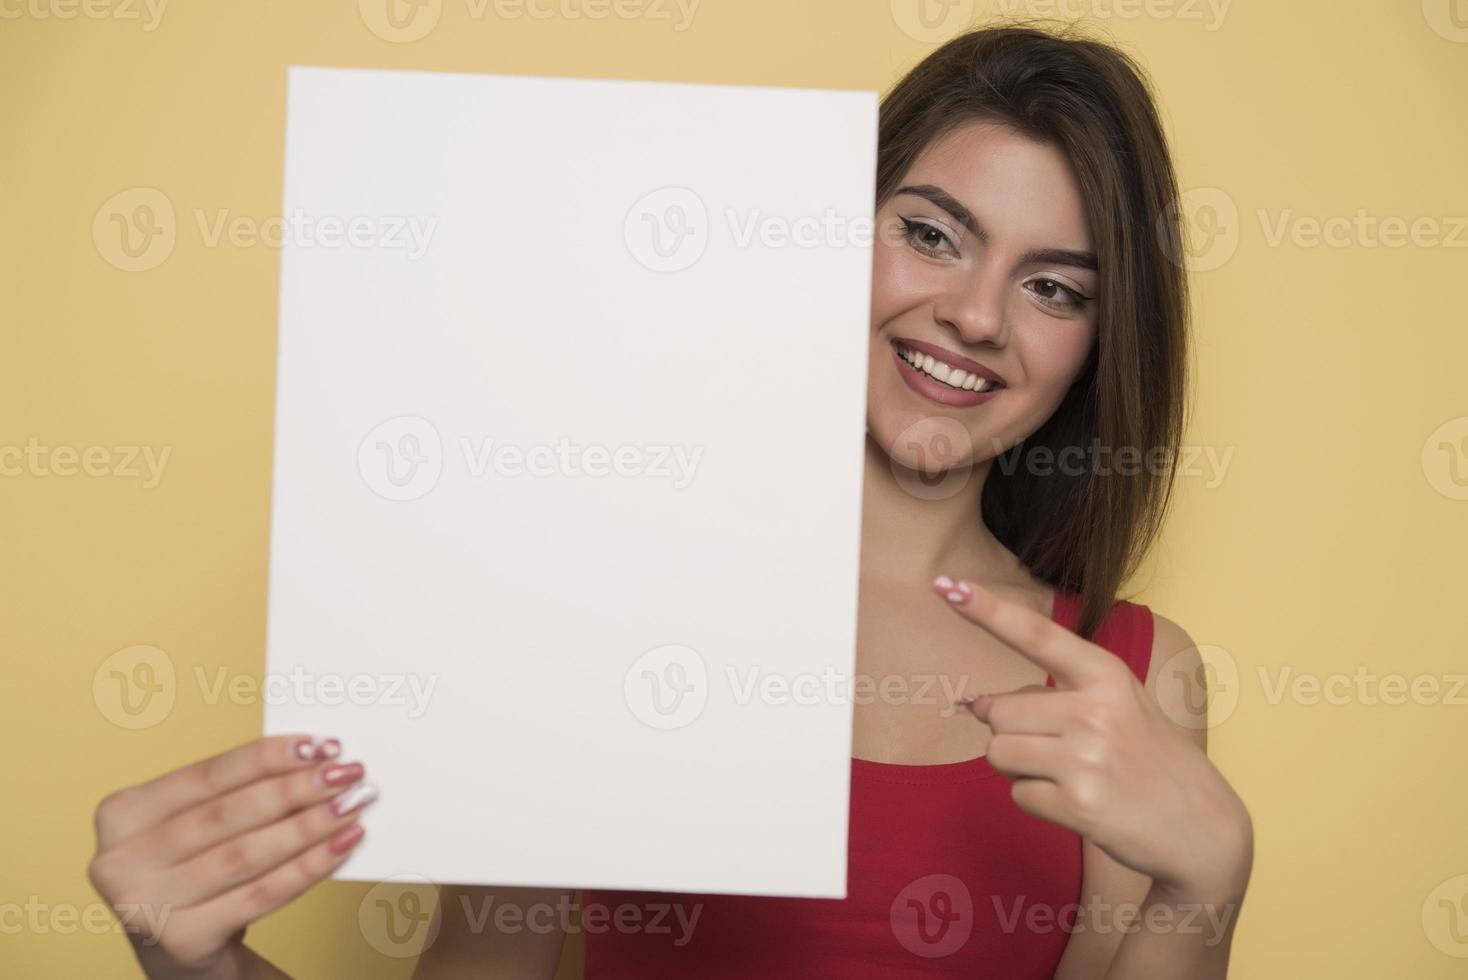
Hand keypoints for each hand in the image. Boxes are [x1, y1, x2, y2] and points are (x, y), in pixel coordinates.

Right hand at [87, 735, 377, 977]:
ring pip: (247, 854)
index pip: (208, 774)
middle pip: (229, 813)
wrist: (179, 953)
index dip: (268, 756)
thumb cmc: (194, 871)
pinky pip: (261, 895)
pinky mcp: (182, 940)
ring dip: (310, 825)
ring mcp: (147, 904)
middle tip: (348, 772)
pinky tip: (342, 845)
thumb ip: (234, 793)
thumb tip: (314, 758)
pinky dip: (309, 866)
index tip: (319, 744)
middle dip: (297, 788)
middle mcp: (122, 860)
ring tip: (353, 804)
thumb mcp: (194, 828)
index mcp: (123, 814)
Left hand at [934, 576, 1252, 901]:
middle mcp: (1096, 710)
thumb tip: (973, 704)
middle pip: (999, 711)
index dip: (987, 610)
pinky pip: (1017, 795)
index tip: (948, 585)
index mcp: (1107, 674)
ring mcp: (1087, 758)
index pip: (1035, 635)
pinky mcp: (1079, 804)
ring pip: (999, 753)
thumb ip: (1050, 694)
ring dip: (1021, 768)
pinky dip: (1037, 801)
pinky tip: (1078, 802)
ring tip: (1069, 774)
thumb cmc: (1145, 758)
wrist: (1201, 827)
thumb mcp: (1113, 705)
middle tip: (1058, 748)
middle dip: (1011, 732)